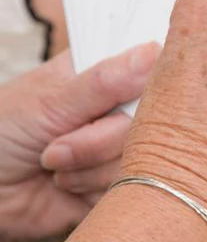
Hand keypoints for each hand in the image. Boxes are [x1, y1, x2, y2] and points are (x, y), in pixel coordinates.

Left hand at [0, 43, 157, 239]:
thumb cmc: (1, 133)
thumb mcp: (48, 102)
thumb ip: (103, 81)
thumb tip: (153, 51)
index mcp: (108, 70)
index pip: (155, 64)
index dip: (152, 80)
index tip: (125, 99)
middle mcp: (122, 105)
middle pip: (152, 117)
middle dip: (100, 137)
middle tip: (59, 140)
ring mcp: (122, 143)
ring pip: (142, 154)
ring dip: (89, 166)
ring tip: (54, 163)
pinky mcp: (119, 180)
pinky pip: (131, 184)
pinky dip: (92, 189)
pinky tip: (68, 185)